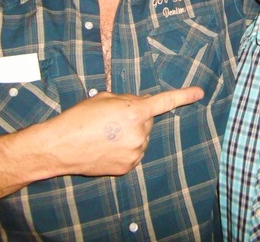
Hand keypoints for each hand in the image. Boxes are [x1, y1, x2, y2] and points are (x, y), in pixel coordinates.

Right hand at [41, 86, 203, 176]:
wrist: (60, 146)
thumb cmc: (79, 118)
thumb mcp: (105, 98)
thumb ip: (129, 100)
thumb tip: (143, 103)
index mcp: (134, 112)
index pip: (165, 102)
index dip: (184, 96)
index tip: (199, 93)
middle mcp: (139, 133)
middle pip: (148, 120)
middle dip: (136, 117)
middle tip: (112, 119)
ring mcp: (135, 152)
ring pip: (141, 137)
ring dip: (130, 134)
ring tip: (105, 134)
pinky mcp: (128, 166)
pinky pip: (134, 152)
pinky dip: (125, 148)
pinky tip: (107, 147)